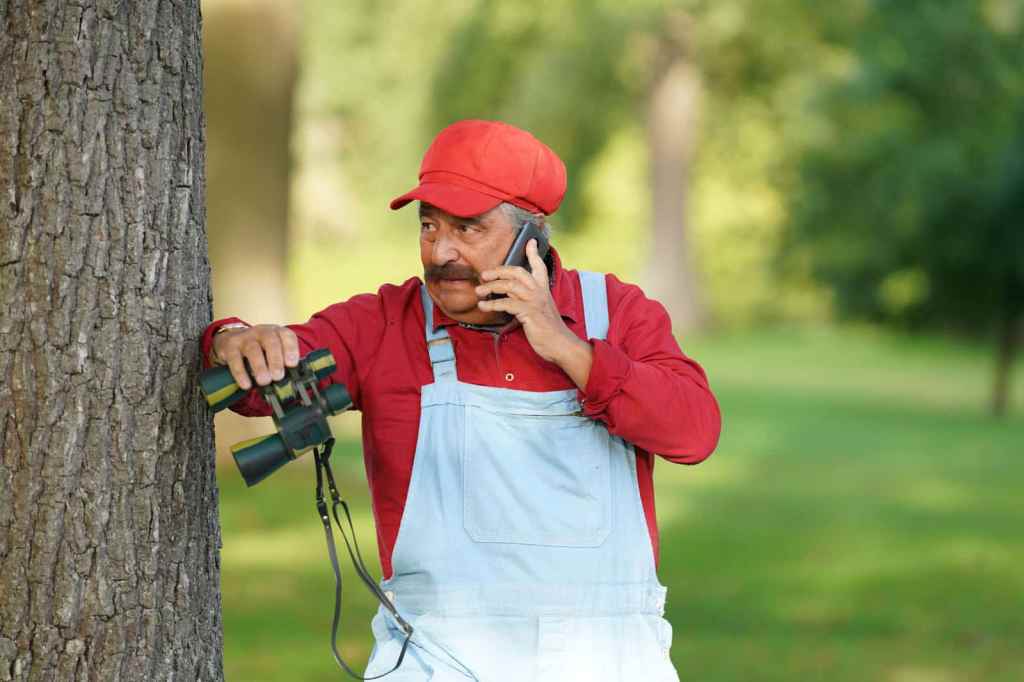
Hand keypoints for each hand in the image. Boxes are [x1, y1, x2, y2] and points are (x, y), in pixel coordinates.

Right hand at [212, 324, 299, 389]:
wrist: (231, 340)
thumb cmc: (259, 349)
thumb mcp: (273, 351)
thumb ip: (283, 362)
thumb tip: (292, 380)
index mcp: (276, 332)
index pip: (287, 335)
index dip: (291, 349)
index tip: (292, 364)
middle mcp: (262, 332)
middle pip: (270, 342)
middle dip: (275, 360)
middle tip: (278, 377)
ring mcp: (245, 337)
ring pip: (253, 349)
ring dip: (259, 367)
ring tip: (264, 381)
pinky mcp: (230, 346)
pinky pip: (235, 358)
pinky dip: (241, 373)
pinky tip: (246, 384)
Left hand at [474, 239, 583, 363]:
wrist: (560, 344)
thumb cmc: (548, 329)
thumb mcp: (541, 310)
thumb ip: (529, 301)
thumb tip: (512, 296)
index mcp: (543, 289)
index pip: (539, 266)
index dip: (533, 253)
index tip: (530, 241)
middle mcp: (539, 291)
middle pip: (517, 272)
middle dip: (499, 271)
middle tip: (484, 275)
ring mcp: (534, 301)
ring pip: (509, 286)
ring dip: (491, 287)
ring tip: (479, 291)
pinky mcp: (529, 312)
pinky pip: (507, 303)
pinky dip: (492, 304)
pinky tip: (483, 306)